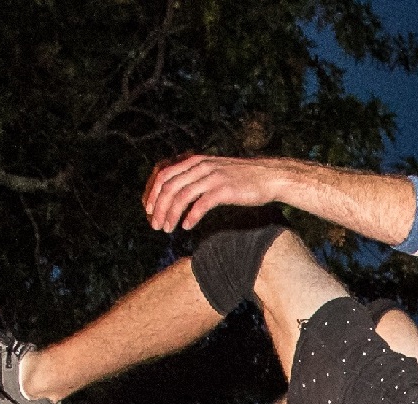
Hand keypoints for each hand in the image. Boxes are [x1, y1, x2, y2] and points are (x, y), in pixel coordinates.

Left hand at [144, 155, 278, 231]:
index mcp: (195, 160)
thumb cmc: (242, 178)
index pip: (163, 173)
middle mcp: (200, 166)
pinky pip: (201, 204)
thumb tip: (177, 191)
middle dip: (158, 207)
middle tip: (155, 225)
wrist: (269, 177)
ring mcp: (212, 177)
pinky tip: (187, 227)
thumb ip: (196, 176)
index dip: (152, 193)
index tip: (148, 210)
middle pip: (169, 186)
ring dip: (171, 215)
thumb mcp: (214, 170)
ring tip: (167, 229)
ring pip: (181, 196)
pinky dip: (190, 217)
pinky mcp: (224, 190)